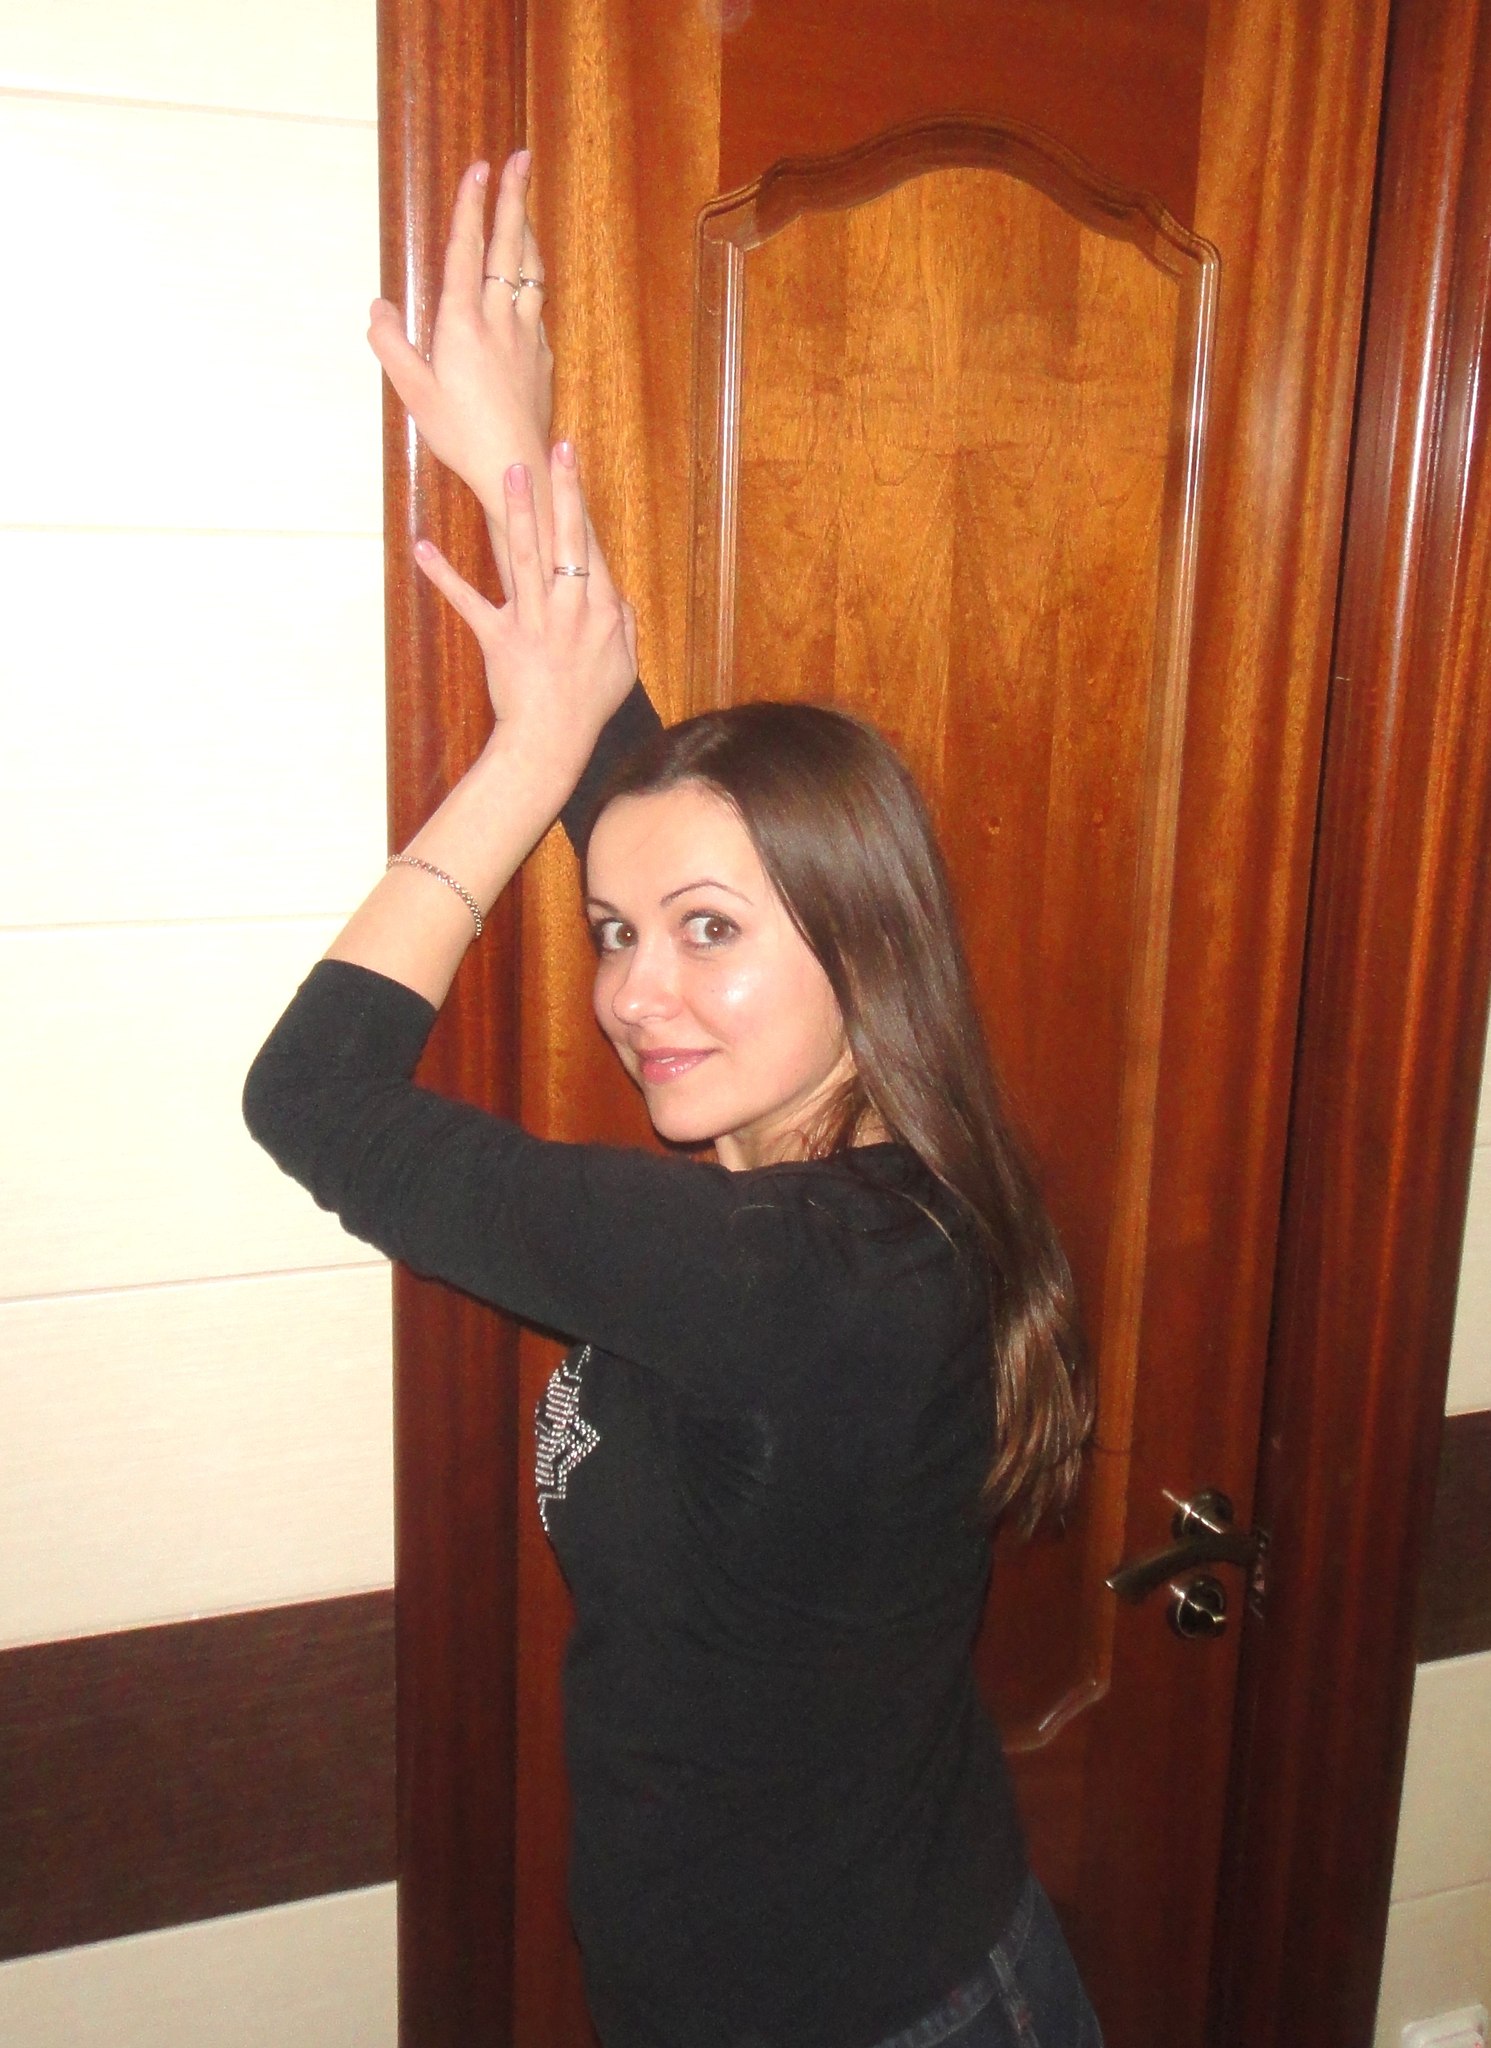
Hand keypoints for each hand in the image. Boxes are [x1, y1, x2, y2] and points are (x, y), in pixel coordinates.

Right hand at [368, 153, 553, 593]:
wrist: (517, 466)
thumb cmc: (462, 436)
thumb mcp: (414, 393)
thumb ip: (392, 345)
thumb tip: (377, 307)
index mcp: (462, 322)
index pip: (467, 250)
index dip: (472, 207)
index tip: (480, 169)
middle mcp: (499, 320)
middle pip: (509, 247)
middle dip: (514, 199)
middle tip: (521, 160)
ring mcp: (526, 336)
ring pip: (530, 271)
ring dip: (527, 233)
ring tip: (526, 206)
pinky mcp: (541, 357)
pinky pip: (537, 305)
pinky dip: (532, 278)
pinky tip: (529, 279)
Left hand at [413, 442, 637, 789]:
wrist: (552, 741)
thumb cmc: (588, 706)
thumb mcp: (623, 666)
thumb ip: (623, 625)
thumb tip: (617, 594)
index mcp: (599, 612)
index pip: (590, 547)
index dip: (579, 504)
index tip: (571, 464)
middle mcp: (568, 609)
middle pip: (565, 540)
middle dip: (561, 491)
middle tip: (556, 448)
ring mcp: (532, 622)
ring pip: (524, 557)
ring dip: (516, 512)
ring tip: (510, 471)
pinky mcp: (498, 637)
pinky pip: (468, 601)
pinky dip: (443, 575)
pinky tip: (422, 547)